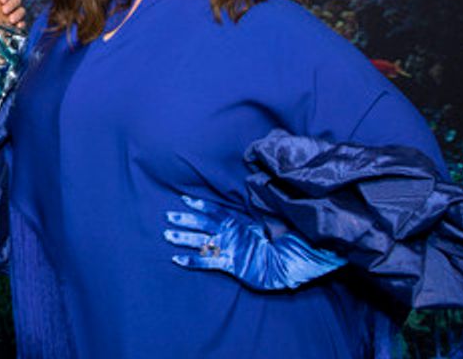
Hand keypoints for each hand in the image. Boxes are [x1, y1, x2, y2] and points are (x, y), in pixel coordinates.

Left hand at [0, 0, 24, 26]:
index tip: (1, 0)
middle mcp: (11, 2)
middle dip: (11, 4)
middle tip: (4, 10)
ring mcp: (15, 12)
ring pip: (21, 10)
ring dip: (17, 14)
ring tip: (10, 20)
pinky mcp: (17, 23)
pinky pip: (22, 23)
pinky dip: (21, 24)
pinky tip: (18, 26)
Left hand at [163, 195, 344, 290]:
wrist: (295, 261)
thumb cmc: (287, 242)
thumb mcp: (272, 224)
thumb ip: (260, 215)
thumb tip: (259, 200)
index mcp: (241, 223)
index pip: (217, 210)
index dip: (200, 205)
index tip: (185, 199)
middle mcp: (233, 233)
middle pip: (204, 223)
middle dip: (185, 219)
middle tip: (167, 215)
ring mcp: (231, 248)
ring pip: (201, 241)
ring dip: (183, 237)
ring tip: (167, 234)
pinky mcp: (232, 263)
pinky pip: (208, 262)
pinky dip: (191, 261)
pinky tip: (176, 260)